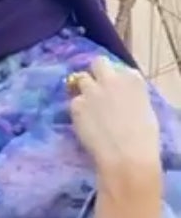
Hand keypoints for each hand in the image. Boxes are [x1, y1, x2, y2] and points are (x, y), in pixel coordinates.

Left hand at [69, 57, 160, 178]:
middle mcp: (111, 79)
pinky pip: (73, 101)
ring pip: (80, 78)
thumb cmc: (143, 136)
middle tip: (95, 86)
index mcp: (133, 79)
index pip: (120, 69)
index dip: (115, 79)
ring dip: (83, 88)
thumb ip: (130, 95)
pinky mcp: (76, 105)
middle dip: (95, 72)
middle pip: (98, 63)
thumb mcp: (144, 108)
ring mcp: (91, 90)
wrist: (126, 154)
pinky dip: (76, 109)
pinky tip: (83, 122)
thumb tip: (121, 97)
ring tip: (87, 105)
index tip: (115, 89)